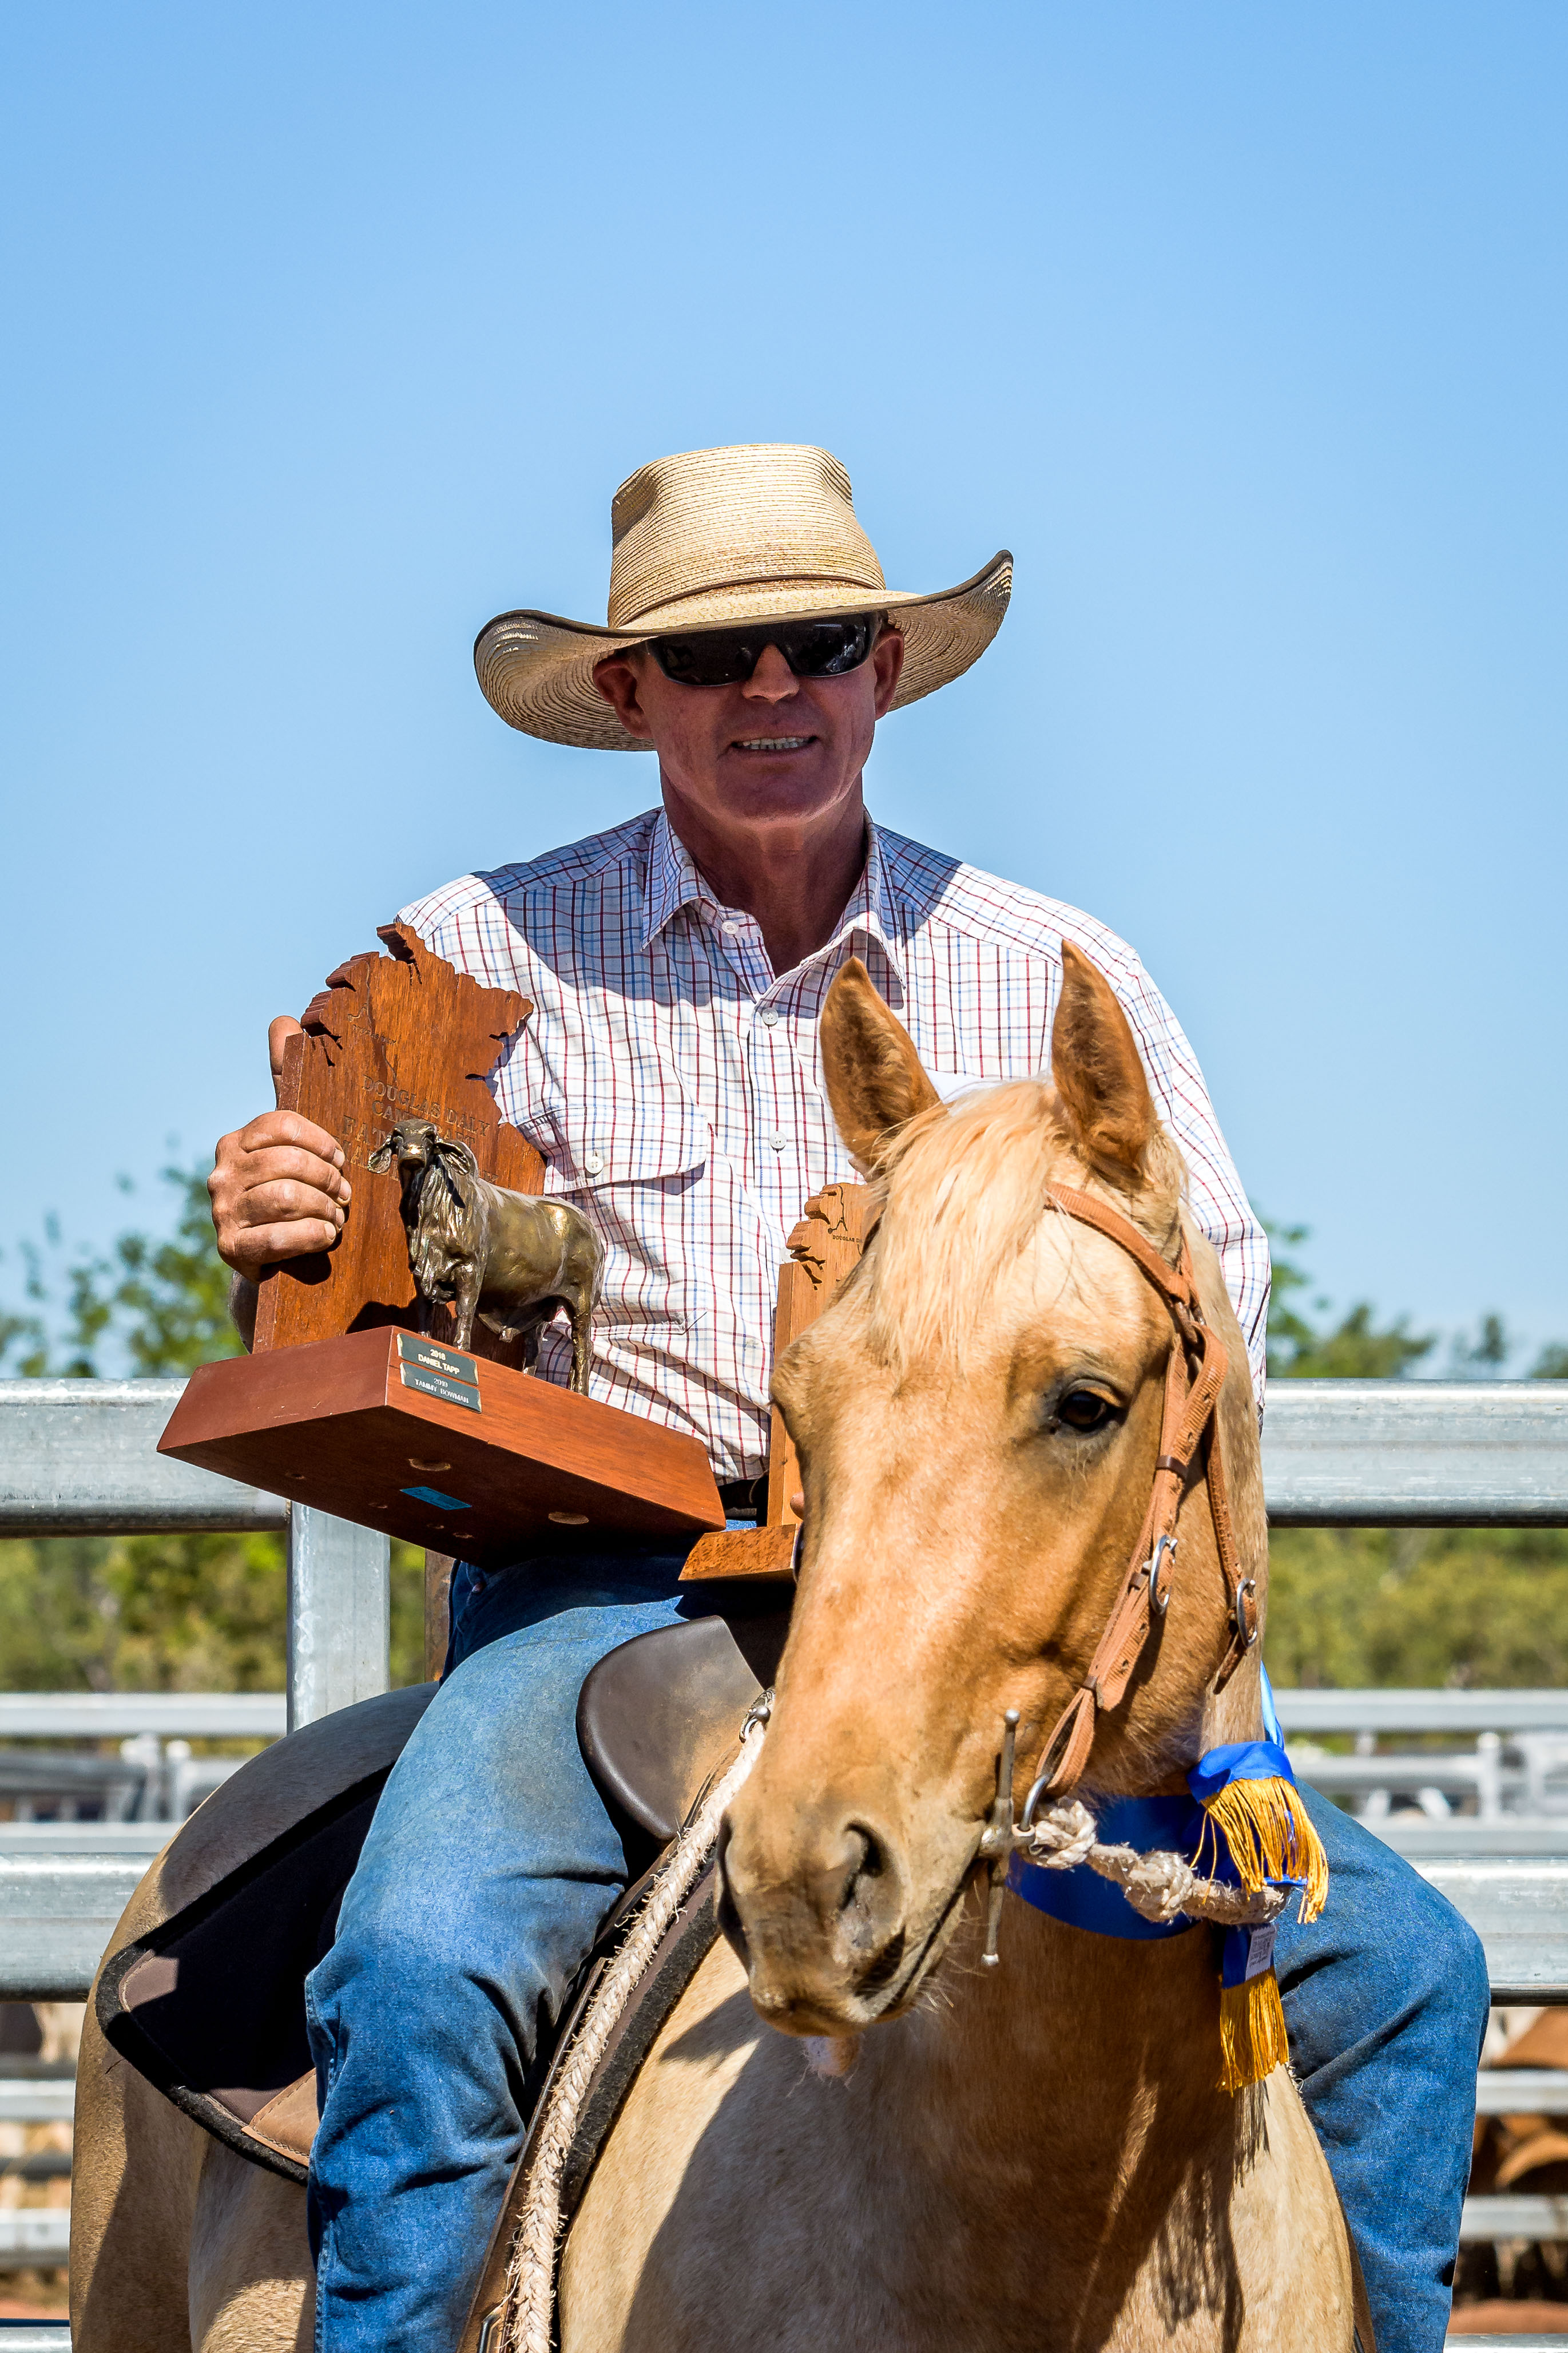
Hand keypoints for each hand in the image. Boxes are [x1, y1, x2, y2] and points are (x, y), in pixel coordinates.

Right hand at [208, 1016, 352, 1273]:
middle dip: (327, 1178)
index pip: (281, 1123)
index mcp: (237, 1141)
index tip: (341, 1157)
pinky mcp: (230, 1248)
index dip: (320, 1140)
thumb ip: (288, 1085)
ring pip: (284, 1198)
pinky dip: (311, 1235)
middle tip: (345, 1194)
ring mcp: (222, 1211)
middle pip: (287, 1163)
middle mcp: (222, 1172)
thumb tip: (283, 1021)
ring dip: (324, 1208)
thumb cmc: (289, 1190)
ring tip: (336, 1216)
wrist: (271, 1257)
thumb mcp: (291, 1141)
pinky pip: (276, 1237)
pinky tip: (327, 1236)